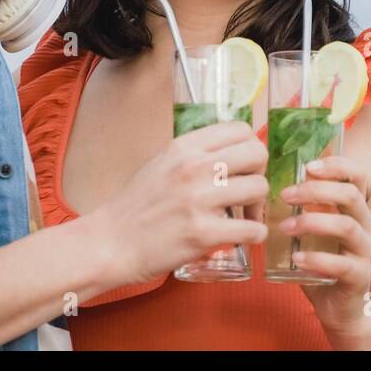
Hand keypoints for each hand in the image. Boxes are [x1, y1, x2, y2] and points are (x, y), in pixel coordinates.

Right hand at [91, 121, 268, 285]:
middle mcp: (193, 167)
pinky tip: (244, 237)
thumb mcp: (162, 162)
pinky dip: (255, 235)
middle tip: (248, 193)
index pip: (240, 129)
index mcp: (184, 147)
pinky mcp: (203, 234)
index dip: (250, 147)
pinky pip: (252, 229)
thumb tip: (235, 152)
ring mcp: (199, 200)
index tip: (244, 167)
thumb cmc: (137, 204)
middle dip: (259, 173)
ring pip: (259, 188)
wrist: (111, 242)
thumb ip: (196, 154)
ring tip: (244, 218)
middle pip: (257, 154)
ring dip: (257, 206)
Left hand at [278, 155, 370, 347]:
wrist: (342, 308)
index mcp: (357, 209)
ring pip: (347, 226)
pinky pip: (340, 264)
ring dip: (311, 222)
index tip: (308, 165)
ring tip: (284, 227)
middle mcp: (367, 225)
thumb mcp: (313, 231)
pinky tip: (296, 259)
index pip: (357, 176)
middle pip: (350, 195)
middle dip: (316, 190)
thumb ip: (301, 209)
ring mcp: (366, 252)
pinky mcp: (360, 277)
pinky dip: (316, 258)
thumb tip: (265, 184)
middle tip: (286, 195)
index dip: (336, 165)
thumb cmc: (323, 263)